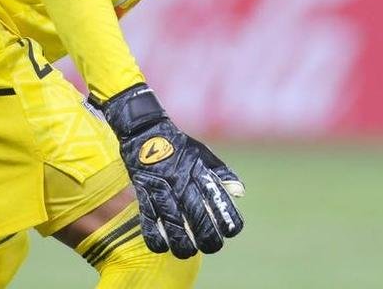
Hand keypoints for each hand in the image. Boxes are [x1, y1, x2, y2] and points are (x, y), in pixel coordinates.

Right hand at [97, 84, 244, 258]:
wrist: (144, 131)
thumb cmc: (178, 145)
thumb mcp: (204, 155)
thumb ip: (222, 175)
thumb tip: (240, 193)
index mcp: (200, 173)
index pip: (221, 205)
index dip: (229, 224)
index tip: (230, 231)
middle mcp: (182, 183)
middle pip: (200, 222)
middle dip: (209, 241)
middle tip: (210, 245)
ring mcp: (161, 189)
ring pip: (175, 228)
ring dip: (184, 246)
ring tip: (188, 251)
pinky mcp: (143, 194)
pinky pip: (149, 223)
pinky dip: (157, 239)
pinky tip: (163, 246)